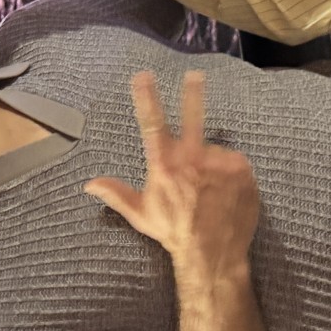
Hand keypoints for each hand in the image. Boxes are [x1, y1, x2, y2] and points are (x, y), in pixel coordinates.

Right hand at [85, 72, 259, 285]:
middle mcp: (191, 160)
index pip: (152, 123)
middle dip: (192, 94)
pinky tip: (225, 190)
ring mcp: (219, 165)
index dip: (147, 97)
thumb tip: (89, 184)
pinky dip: (230, 172)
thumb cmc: (174, 233)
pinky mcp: (242, 172)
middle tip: (195, 75)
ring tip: (210, 189)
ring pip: (213, 151)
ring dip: (211, 163)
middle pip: (192, 118)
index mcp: (164, 165)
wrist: (213, 255)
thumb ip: (117, 194)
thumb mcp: (141, 215)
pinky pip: (234, 161)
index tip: (143, 76)